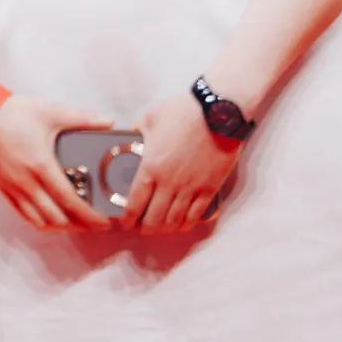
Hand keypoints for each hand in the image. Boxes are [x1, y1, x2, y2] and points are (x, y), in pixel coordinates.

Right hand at [0, 95, 115, 231]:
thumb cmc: (13, 112)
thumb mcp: (50, 112)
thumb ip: (82, 119)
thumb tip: (108, 122)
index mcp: (42, 166)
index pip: (71, 202)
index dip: (90, 217)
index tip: (104, 222)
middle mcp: (27, 183)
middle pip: (57, 219)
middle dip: (80, 225)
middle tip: (94, 222)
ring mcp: (13, 188)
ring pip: (40, 222)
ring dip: (60, 226)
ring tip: (75, 221)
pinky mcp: (3, 188)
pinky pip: (24, 215)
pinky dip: (41, 221)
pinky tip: (50, 215)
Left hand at [117, 88, 239, 232]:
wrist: (217, 113)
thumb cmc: (182, 112)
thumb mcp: (149, 118)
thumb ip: (135, 132)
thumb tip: (127, 136)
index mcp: (151, 167)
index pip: (135, 202)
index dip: (127, 218)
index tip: (123, 222)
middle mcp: (170, 183)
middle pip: (154, 218)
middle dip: (145, 227)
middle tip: (140, 228)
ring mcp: (191, 188)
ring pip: (175, 220)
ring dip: (164, 229)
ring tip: (158, 229)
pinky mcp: (210, 188)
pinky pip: (196, 215)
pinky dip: (187, 224)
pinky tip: (181, 225)